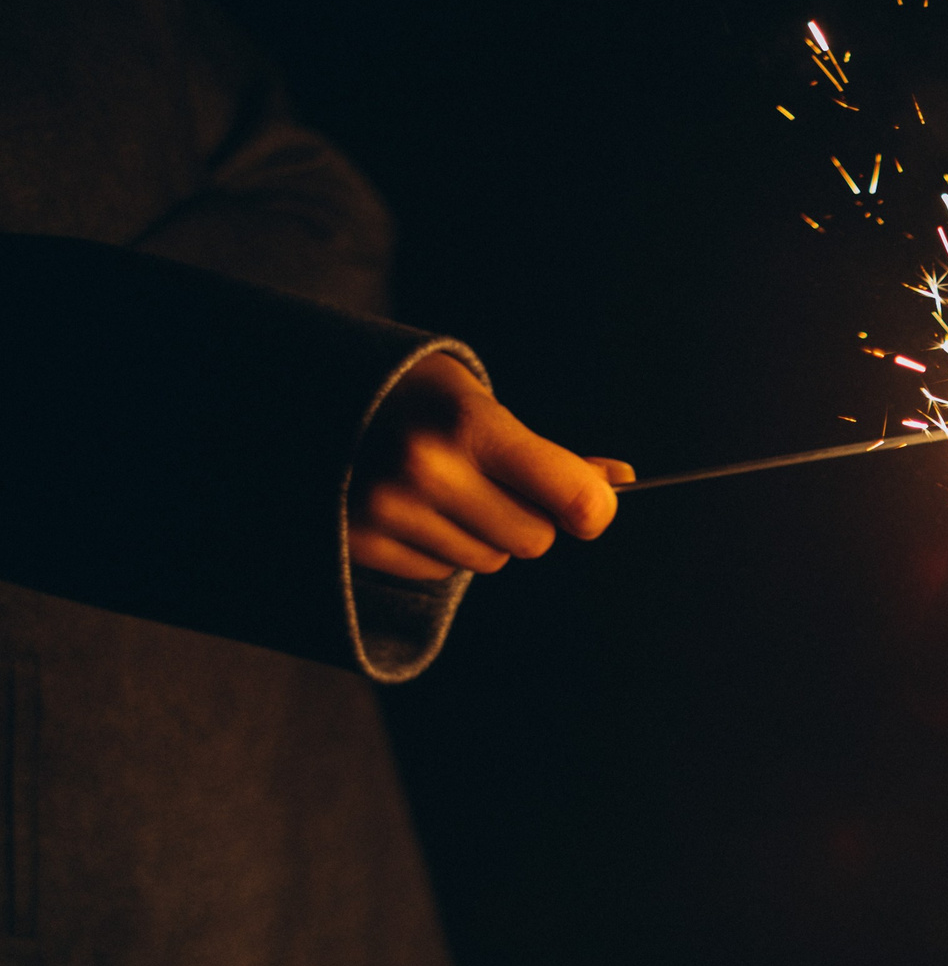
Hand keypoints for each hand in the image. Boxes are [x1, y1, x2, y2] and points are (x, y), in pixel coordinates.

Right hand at [349, 352, 632, 580]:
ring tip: (444, 488)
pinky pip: (443, 571)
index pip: (571, 498)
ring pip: (490, 559)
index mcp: (469, 425)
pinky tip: (413, 506)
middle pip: (535, 539)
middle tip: (493, 478)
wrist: (308, 394)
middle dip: (529, 515)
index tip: (594, 508)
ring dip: (483, 533)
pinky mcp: (361, 543)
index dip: (593, 509)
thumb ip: (552, 454)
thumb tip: (620, 482)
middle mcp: (427, 471)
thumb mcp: (484, 405)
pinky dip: (440, 546)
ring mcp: (389, 511)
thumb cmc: (419, 398)